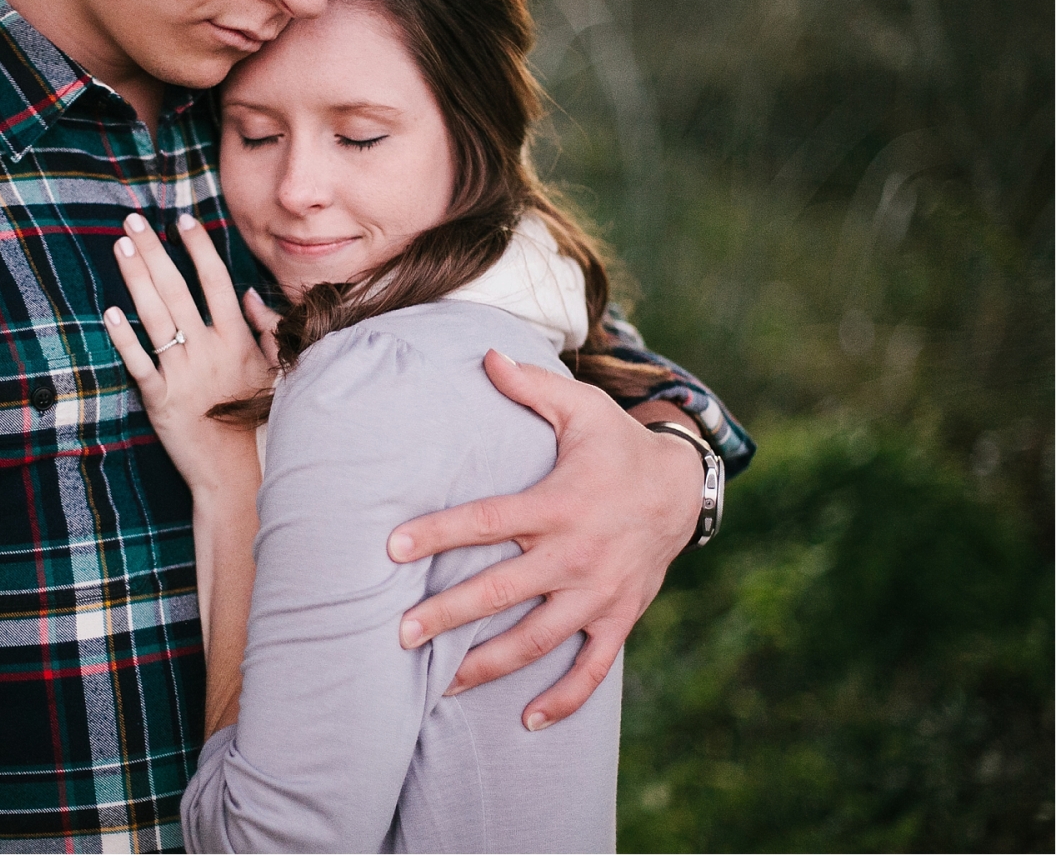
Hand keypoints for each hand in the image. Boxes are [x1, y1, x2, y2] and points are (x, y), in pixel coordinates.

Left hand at [102, 212, 277, 493]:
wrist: (237, 473)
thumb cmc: (258, 420)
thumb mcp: (274, 370)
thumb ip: (265, 329)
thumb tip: (248, 293)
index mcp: (238, 340)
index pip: (216, 281)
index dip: (198, 248)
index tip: (182, 221)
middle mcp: (209, 351)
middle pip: (177, 289)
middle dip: (155, 251)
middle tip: (134, 221)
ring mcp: (183, 374)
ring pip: (155, 317)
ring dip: (135, 279)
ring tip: (121, 248)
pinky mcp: (161, 400)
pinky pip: (139, 362)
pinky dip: (124, 337)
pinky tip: (110, 311)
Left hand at [387, 350, 701, 729]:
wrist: (682, 488)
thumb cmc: (616, 445)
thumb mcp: (581, 408)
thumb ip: (530, 386)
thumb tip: (483, 355)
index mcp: (557, 504)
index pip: (487, 521)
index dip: (438, 533)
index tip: (393, 548)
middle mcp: (574, 554)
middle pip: (500, 591)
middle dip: (448, 615)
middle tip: (400, 633)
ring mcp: (598, 593)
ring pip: (536, 640)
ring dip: (488, 665)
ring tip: (441, 684)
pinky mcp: (617, 618)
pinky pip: (591, 668)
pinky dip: (564, 698)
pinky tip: (528, 721)